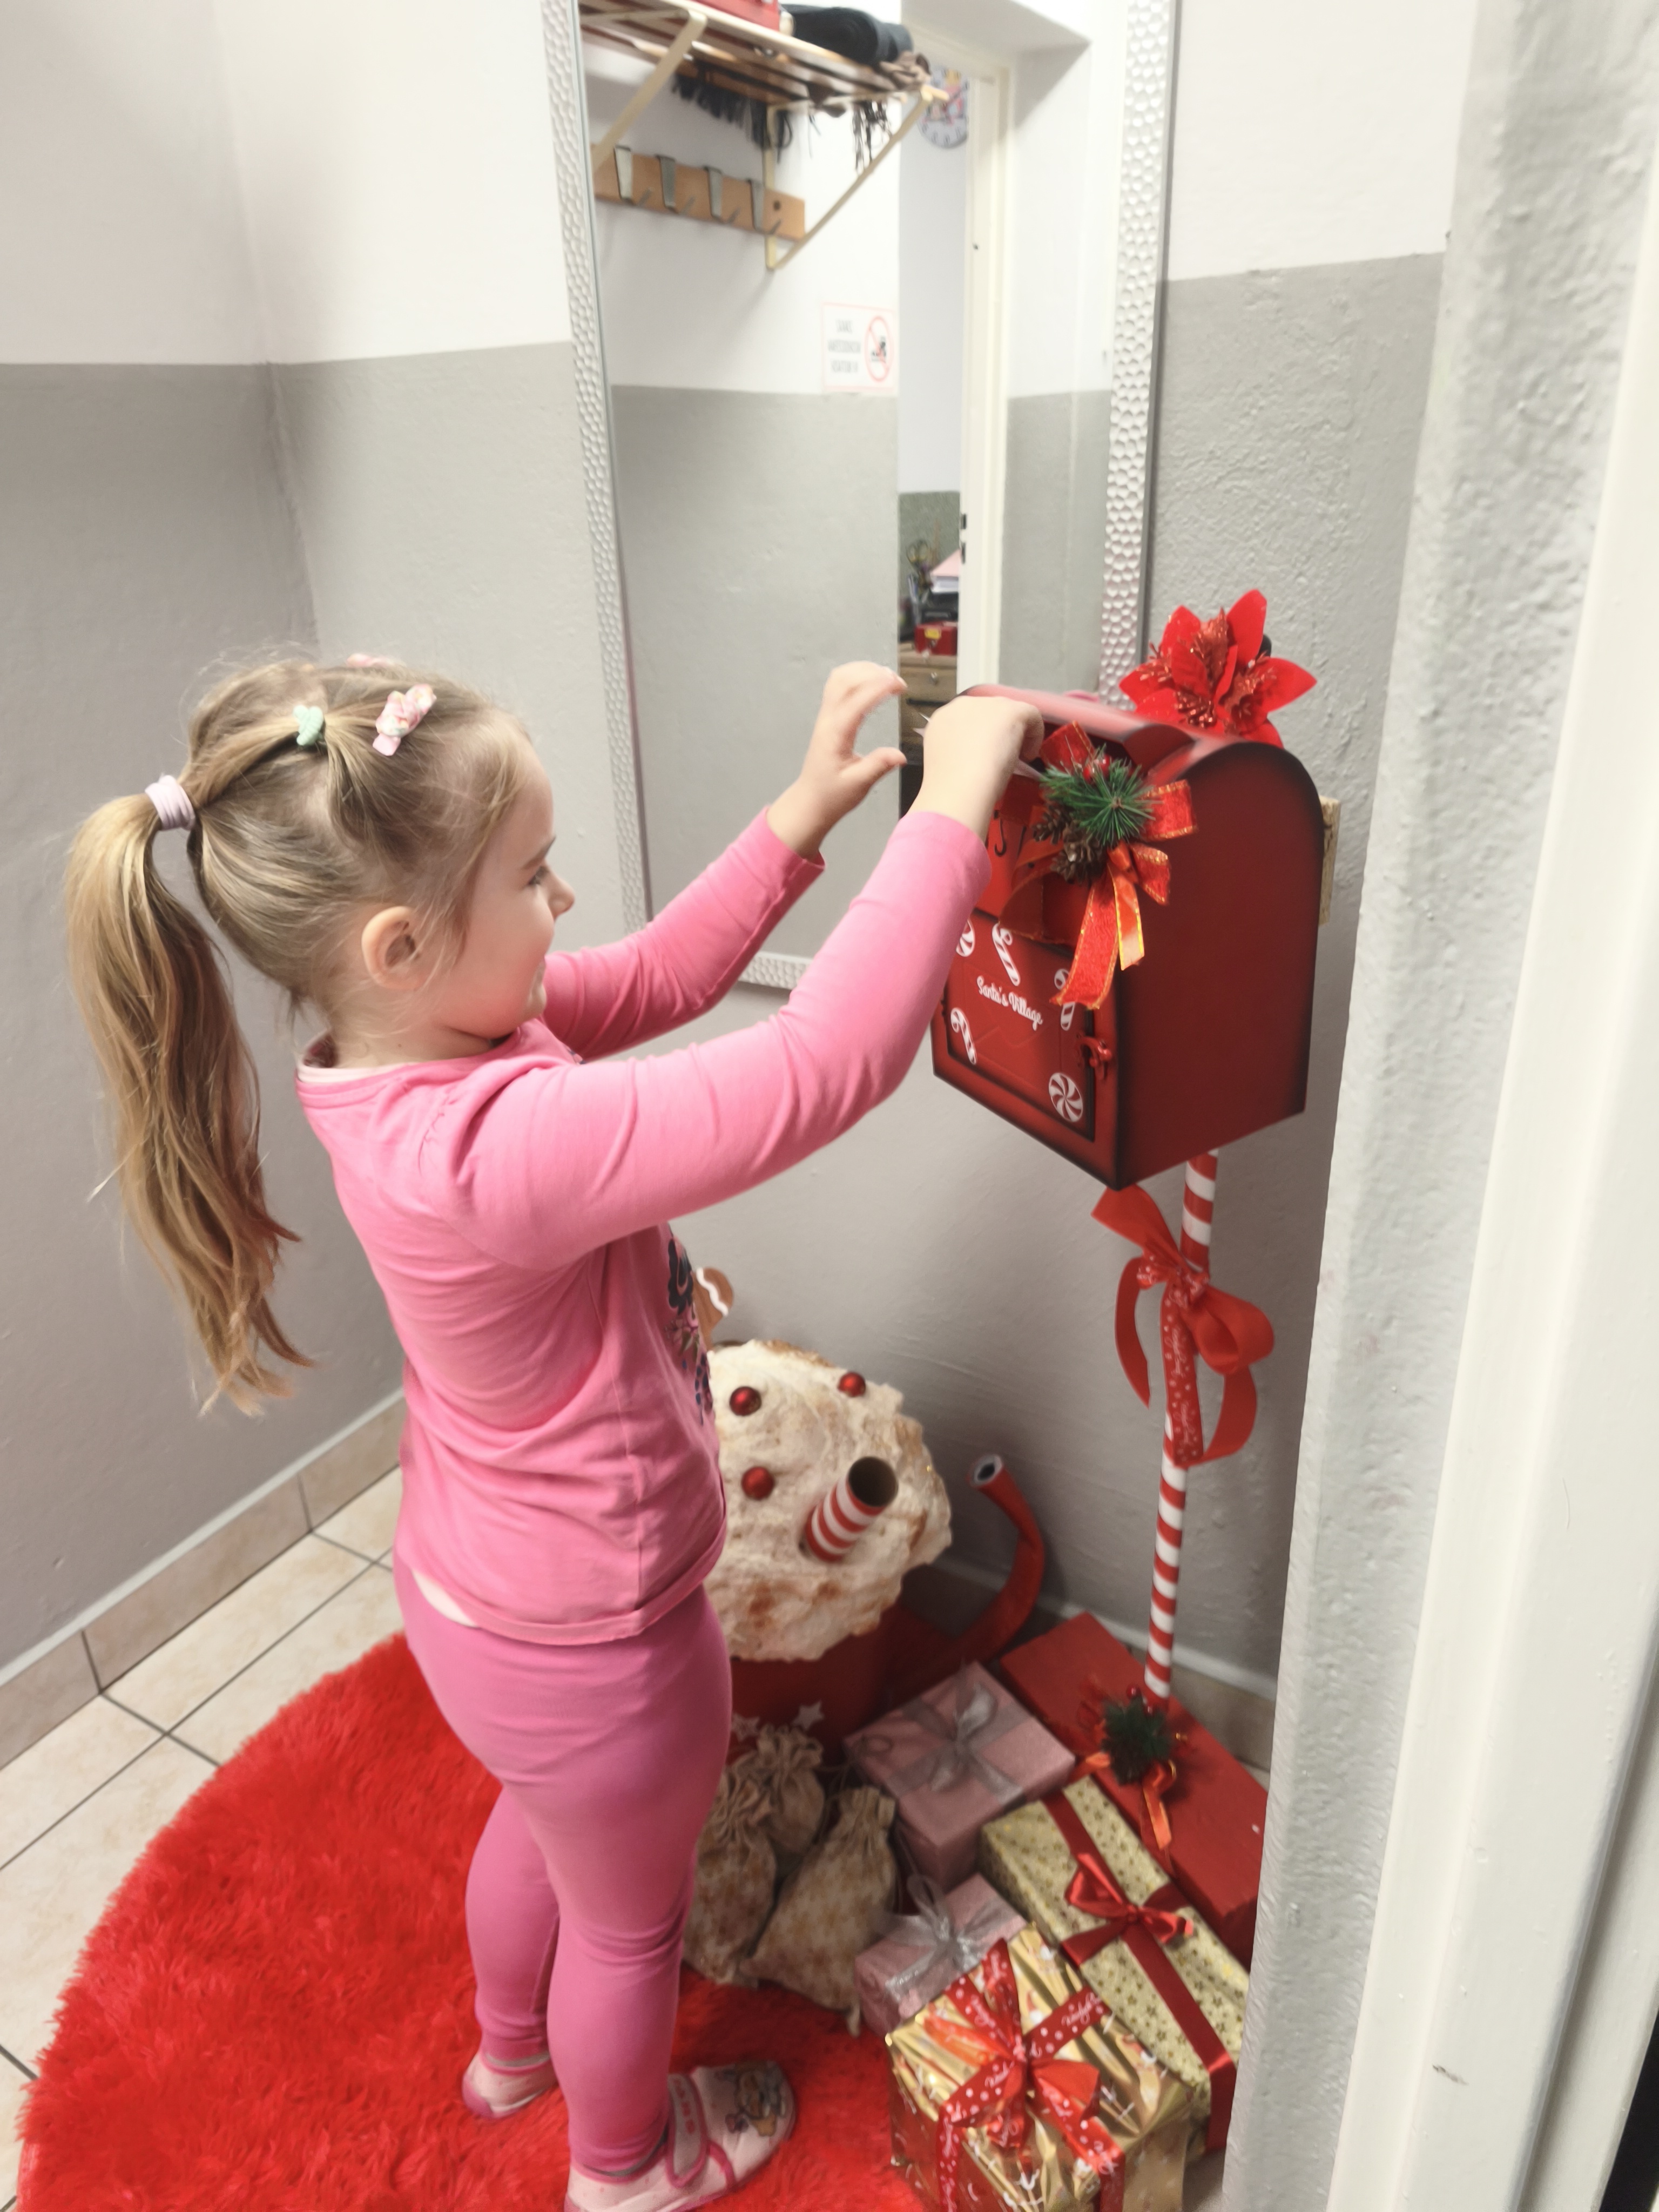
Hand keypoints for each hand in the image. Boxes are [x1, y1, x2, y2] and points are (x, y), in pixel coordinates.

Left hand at [766, 662, 907, 858]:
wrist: (810, 801)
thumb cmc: (832, 795)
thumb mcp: (858, 785)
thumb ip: (878, 766)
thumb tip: (900, 755)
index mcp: (836, 735)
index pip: (856, 701)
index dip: (878, 687)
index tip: (900, 685)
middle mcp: (828, 721)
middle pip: (844, 681)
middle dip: (872, 673)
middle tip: (897, 681)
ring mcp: (825, 717)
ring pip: (839, 679)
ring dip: (862, 671)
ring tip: (887, 676)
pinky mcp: (828, 718)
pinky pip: (837, 687)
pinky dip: (854, 677)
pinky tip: (870, 682)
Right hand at [909, 693, 1045, 838]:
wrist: (959, 787)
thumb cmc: (949, 786)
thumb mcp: (948, 766)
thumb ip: (959, 755)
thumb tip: (972, 761)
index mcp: (943, 720)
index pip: (967, 722)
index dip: (979, 739)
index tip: (985, 759)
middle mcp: (962, 706)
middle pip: (988, 714)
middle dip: (997, 733)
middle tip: (1001, 759)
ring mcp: (987, 705)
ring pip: (1008, 713)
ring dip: (1014, 734)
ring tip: (1015, 760)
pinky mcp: (1012, 710)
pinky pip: (1030, 715)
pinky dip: (1034, 735)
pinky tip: (1028, 756)